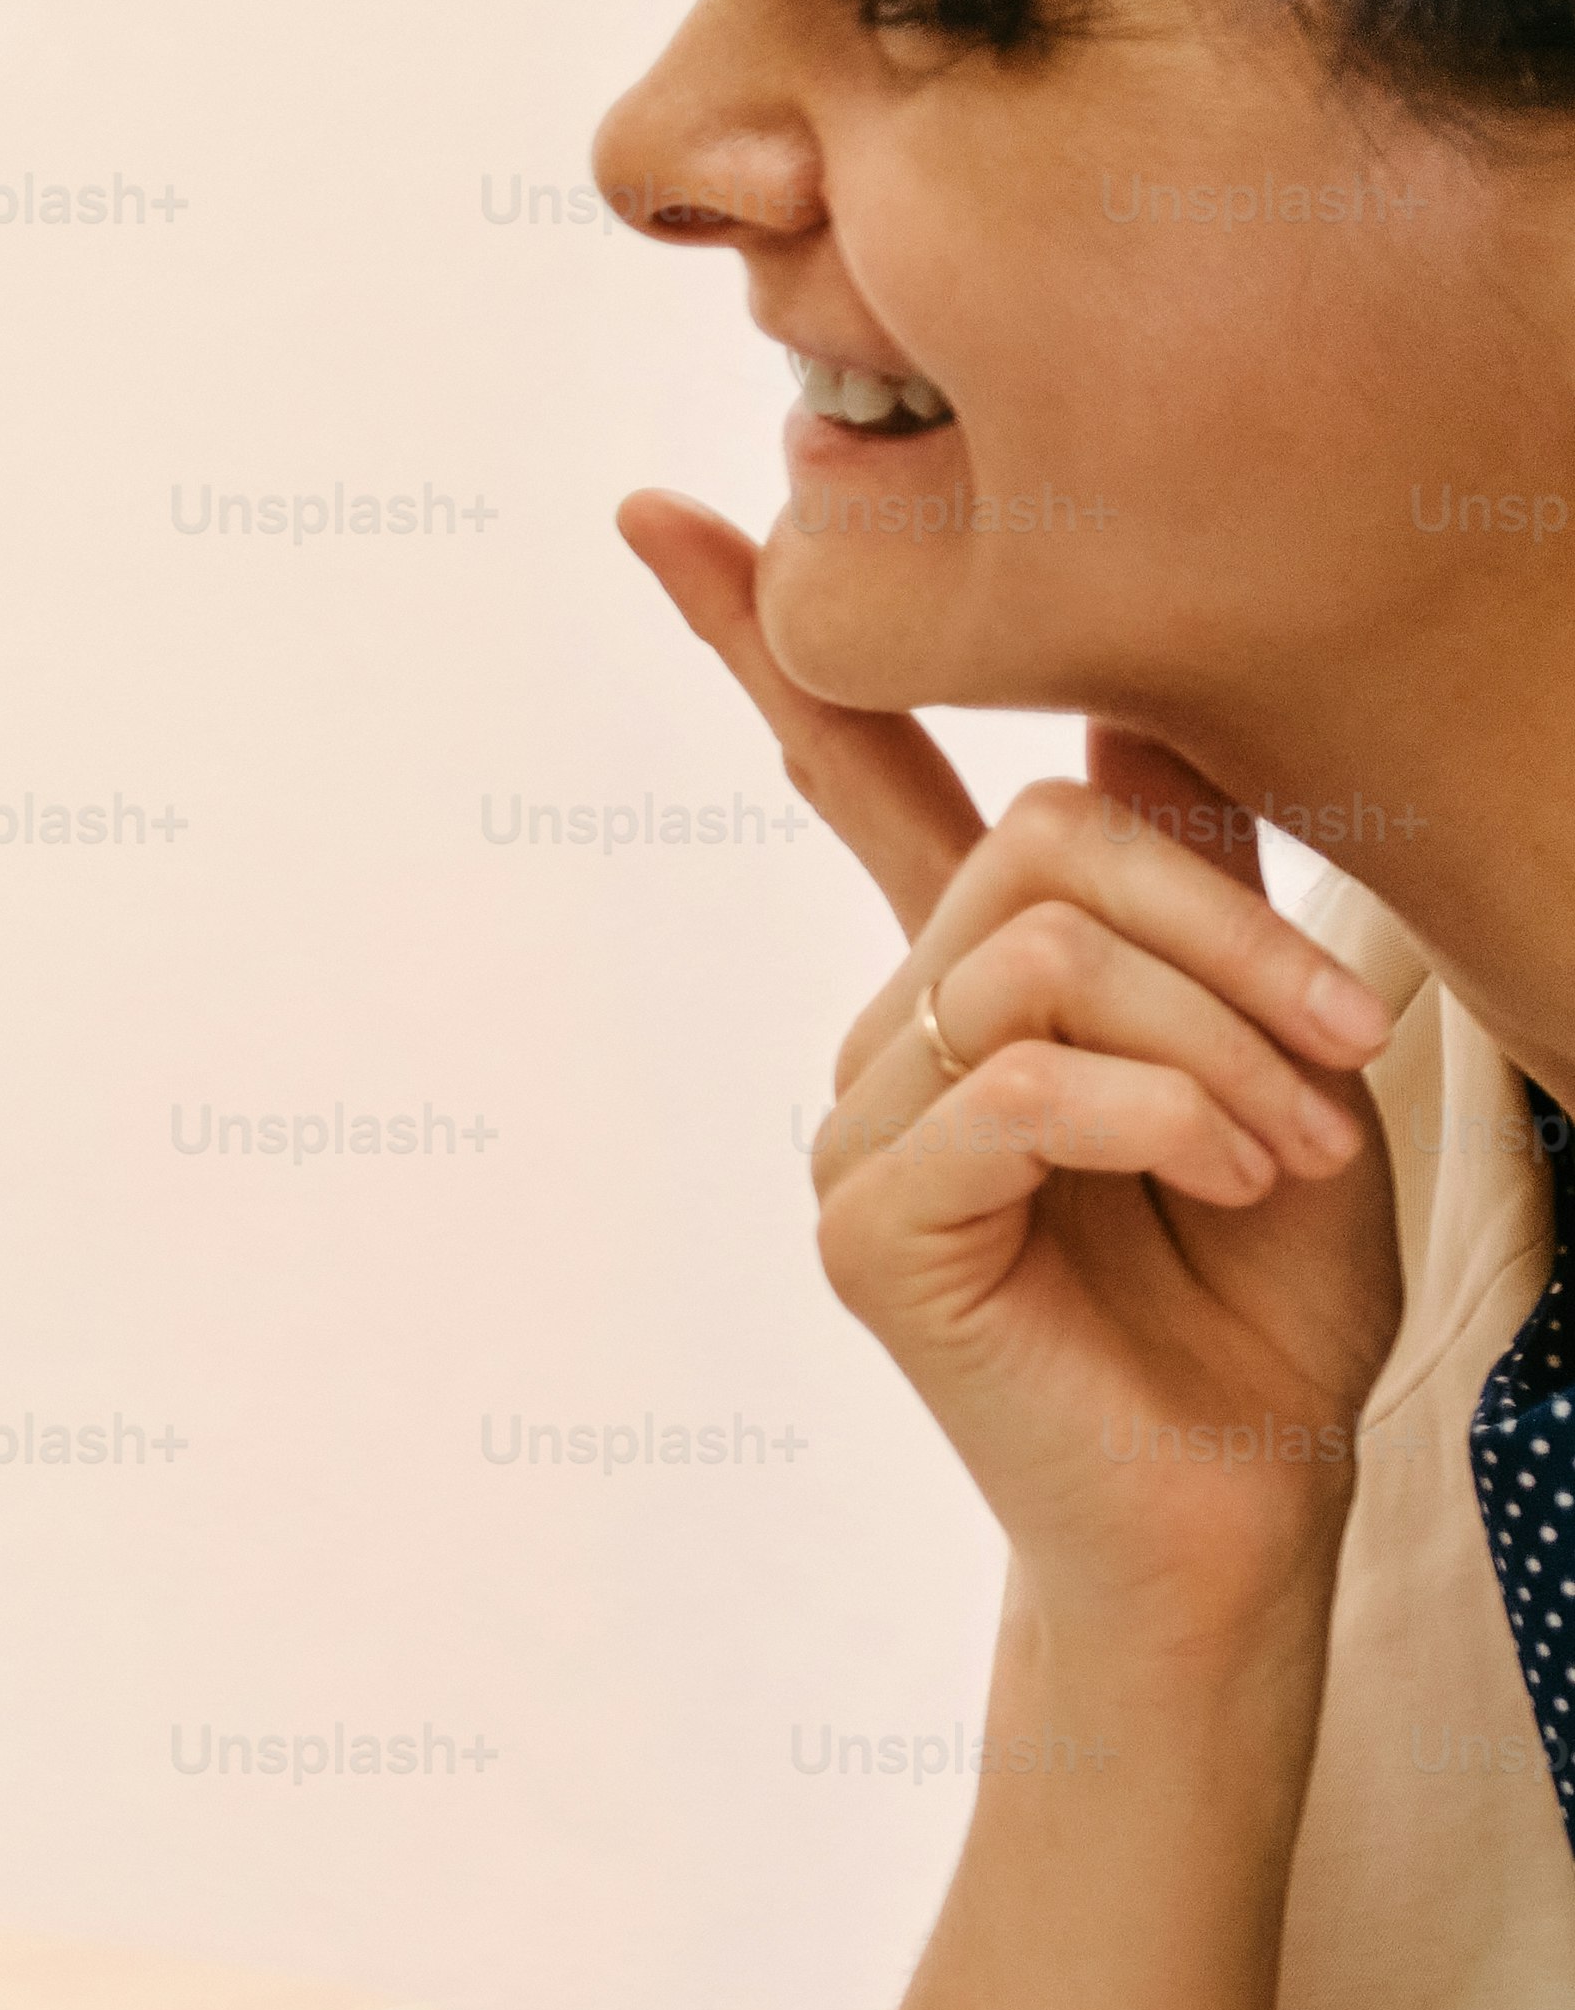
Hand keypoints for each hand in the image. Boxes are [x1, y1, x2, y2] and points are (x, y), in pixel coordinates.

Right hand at [623, 491, 1406, 1657]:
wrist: (1239, 1497)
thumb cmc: (1256, 1293)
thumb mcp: (1268, 1041)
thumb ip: (1194, 876)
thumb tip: (1131, 703)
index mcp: (968, 979)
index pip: (850, 773)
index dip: (754, 638)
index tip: (662, 512)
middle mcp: (887, 1038)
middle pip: (1026, 845)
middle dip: (1219, 926)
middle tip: (1348, 1050)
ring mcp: (859, 1133)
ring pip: (1033, 957)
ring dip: (1215, 1040)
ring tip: (1299, 1145)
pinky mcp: (870, 1229)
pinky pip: (1017, 1088)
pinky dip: (1163, 1117)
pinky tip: (1235, 1182)